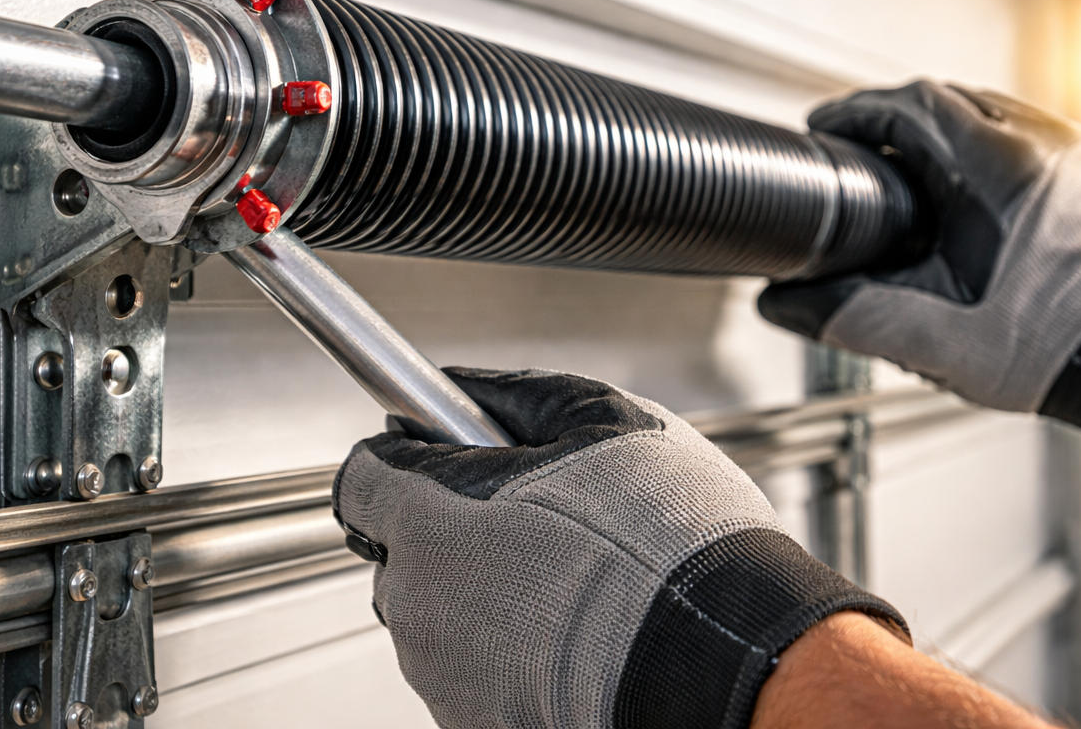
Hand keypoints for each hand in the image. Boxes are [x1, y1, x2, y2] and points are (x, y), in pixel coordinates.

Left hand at [332, 368, 906, 728]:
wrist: (720, 658)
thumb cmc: (670, 544)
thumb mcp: (600, 419)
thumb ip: (513, 395)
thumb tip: (459, 385)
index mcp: (433, 514)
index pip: (361, 478)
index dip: (403, 456)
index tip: (437, 449)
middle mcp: (419, 600)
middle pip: (399, 550)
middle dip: (448, 526)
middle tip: (524, 512)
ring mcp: (443, 671)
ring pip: (437, 613)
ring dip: (481, 588)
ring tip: (566, 574)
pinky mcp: (473, 720)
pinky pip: (472, 666)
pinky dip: (508, 645)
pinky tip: (570, 624)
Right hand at [761, 81, 1080, 448]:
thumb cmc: (1057, 351)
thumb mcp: (939, 340)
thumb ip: (853, 318)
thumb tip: (783, 305)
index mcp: (1009, 168)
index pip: (916, 104)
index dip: (857, 110)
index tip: (822, 126)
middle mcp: (1045, 145)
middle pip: (945, 99)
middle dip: (886, 118)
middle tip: (842, 144)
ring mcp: (1069, 153)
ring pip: (978, 110)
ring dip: (926, 128)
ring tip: (883, 161)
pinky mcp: (1079, 171)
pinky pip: (1009, 131)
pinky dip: (963, 142)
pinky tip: (938, 181)